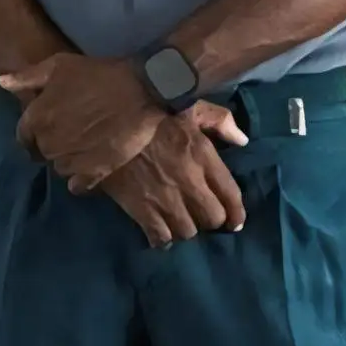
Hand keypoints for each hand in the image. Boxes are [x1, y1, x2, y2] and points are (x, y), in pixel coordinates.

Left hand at [0, 53, 166, 190]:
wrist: (141, 90)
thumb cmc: (98, 74)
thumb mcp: (59, 66)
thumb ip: (28, 77)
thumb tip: (2, 82)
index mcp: (36, 119)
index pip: (23, 136)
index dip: (34, 133)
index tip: (47, 128)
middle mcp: (48, 144)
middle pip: (43, 152)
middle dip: (52, 144)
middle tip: (73, 133)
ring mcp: (70, 160)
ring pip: (60, 168)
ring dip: (68, 160)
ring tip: (85, 147)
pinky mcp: (94, 172)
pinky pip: (78, 186)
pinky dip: (81, 180)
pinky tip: (91, 168)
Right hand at [94, 106, 247, 247]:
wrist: (105, 124)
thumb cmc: (148, 113)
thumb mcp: (190, 107)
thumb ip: (219, 121)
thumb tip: (241, 140)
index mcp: (203, 156)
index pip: (231, 194)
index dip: (237, 213)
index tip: (235, 222)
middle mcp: (189, 181)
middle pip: (212, 217)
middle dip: (211, 221)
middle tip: (203, 219)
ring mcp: (164, 197)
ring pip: (187, 230)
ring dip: (186, 230)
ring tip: (180, 225)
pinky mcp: (139, 206)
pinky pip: (159, 235)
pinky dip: (162, 239)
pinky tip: (160, 237)